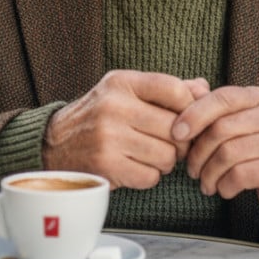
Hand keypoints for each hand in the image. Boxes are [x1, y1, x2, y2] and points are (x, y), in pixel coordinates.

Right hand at [43, 71, 203, 189]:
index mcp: (121, 82)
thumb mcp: (125, 92)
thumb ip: (165, 89)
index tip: (183, 118)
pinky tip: (135, 167)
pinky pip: (151, 177)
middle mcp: (114, 106)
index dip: (189, 107)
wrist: (53, 144)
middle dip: (178, 141)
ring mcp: (108, 137)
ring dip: (165, 161)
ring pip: (167, 156)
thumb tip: (204, 88)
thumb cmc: (99, 116)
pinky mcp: (106, 165)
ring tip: (149, 155)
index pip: (175, 89)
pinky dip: (149, 176)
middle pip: (175, 128)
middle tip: (169, 143)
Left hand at [172, 86, 258, 223]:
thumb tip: (189, 86)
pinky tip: (224, 190)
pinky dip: (225, 186)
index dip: (194, 114)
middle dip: (198, 152)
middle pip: (221, 128)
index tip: (175, 133)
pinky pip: (240, 174)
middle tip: (191, 170)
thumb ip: (215, 105)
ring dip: (209, 174)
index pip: (223, 98)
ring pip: (228, 154)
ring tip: (206, 183)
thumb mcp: (240, 123)